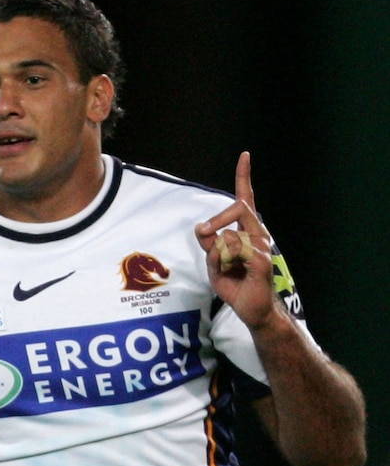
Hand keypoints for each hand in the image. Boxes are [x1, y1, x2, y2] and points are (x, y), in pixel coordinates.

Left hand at [194, 152, 277, 328]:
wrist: (251, 309)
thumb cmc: (235, 283)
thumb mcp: (213, 261)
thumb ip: (207, 242)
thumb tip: (202, 227)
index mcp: (247, 230)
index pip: (246, 199)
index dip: (244, 177)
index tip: (245, 155)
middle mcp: (258, 233)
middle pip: (237, 207)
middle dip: (216, 220)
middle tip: (204, 234)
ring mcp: (262, 246)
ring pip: (230, 234)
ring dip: (218, 253)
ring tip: (226, 269)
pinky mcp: (262, 260)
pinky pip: (234, 249)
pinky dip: (224, 260)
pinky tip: (233, 272)